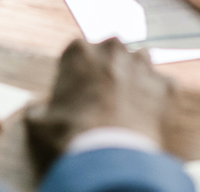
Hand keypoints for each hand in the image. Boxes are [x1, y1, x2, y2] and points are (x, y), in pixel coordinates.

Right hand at [26, 38, 173, 169]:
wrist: (110, 151)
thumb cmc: (71, 132)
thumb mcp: (41, 120)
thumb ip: (38, 107)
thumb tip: (34, 108)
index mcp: (80, 50)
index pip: (79, 53)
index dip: (80, 72)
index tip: (80, 90)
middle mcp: (113, 47)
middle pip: (112, 51)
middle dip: (110, 67)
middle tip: (105, 95)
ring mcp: (143, 63)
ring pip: (141, 62)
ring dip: (135, 77)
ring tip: (128, 104)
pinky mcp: (165, 83)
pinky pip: (162, 87)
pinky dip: (157, 98)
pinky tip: (147, 116)